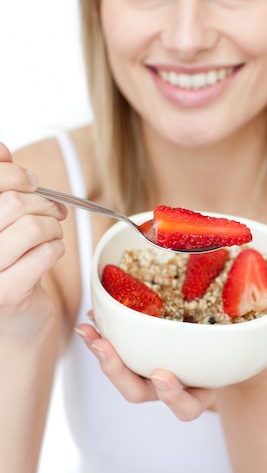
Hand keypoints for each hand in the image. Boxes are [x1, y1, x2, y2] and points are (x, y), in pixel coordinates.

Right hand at [0, 143, 66, 339]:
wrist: (9, 323)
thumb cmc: (4, 264)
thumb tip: (1, 149)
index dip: (15, 175)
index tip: (31, 182)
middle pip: (12, 203)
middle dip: (42, 203)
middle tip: (53, 210)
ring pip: (32, 227)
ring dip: (52, 226)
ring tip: (53, 233)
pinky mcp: (5, 295)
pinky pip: (45, 253)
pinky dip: (57, 249)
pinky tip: (51, 253)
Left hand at [76, 319, 266, 420]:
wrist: (229, 345)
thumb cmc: (245, 353)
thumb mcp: (266, 352)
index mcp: (201, 390)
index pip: (185, 405)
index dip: (173, 396)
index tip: (163, 375)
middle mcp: (172, 383)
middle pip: (141, 392)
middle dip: (121, 375)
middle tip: (106, 351)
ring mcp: (153, 367)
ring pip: (123, 373)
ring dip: (103, 354)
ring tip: (90, 332)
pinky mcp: (141, 349)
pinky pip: (118, 347)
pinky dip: (104, 333)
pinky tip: (93, 316)